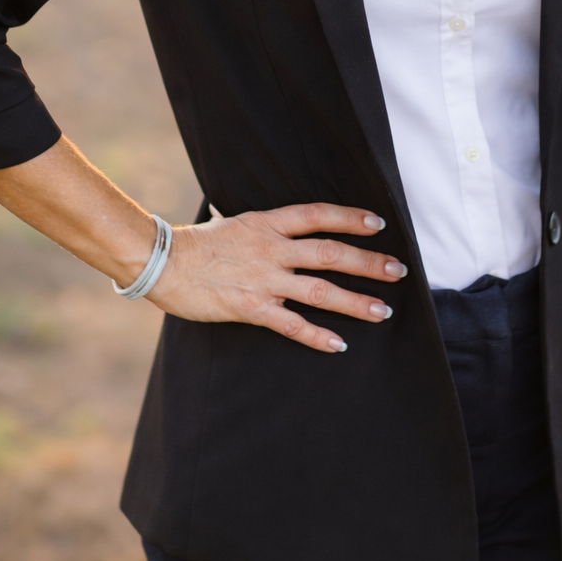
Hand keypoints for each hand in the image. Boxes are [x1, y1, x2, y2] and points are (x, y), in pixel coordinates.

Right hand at [147, 202, 407, 352]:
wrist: (163, 262)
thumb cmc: (198, 243)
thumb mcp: (235, 222)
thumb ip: (263, 227)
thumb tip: (280, 224)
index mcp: (268, 224)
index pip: (318, 216)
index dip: (350, 218)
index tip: (378, 224)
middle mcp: (272, 249)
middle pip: (331, 253)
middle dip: (368, 262)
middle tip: (398, 270)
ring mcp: (264, 279)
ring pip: (319, 290)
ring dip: (354, 301)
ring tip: (382, 311)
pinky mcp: (251, 308)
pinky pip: (291, 324)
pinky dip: (317, 335)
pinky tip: (339, 344)